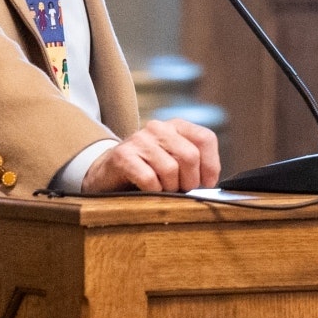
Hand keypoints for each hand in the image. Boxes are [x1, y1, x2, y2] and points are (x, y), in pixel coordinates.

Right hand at [82, 118, 220, 192]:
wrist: (106, 173)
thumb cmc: (146, 170)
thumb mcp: (173, 161)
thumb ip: (193, 165)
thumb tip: (211, 183)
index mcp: (176, 126)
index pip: (205, 139)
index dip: (211, 165)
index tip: (207, 183)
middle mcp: (158, 128)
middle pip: (190, 156)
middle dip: (190, 181)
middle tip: (181, 191)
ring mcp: (140, 139)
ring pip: (170, 169)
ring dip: (170, 188)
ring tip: (162, 190)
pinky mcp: (123, 155)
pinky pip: (149, 179)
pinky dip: (153, 191)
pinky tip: (148, 191)